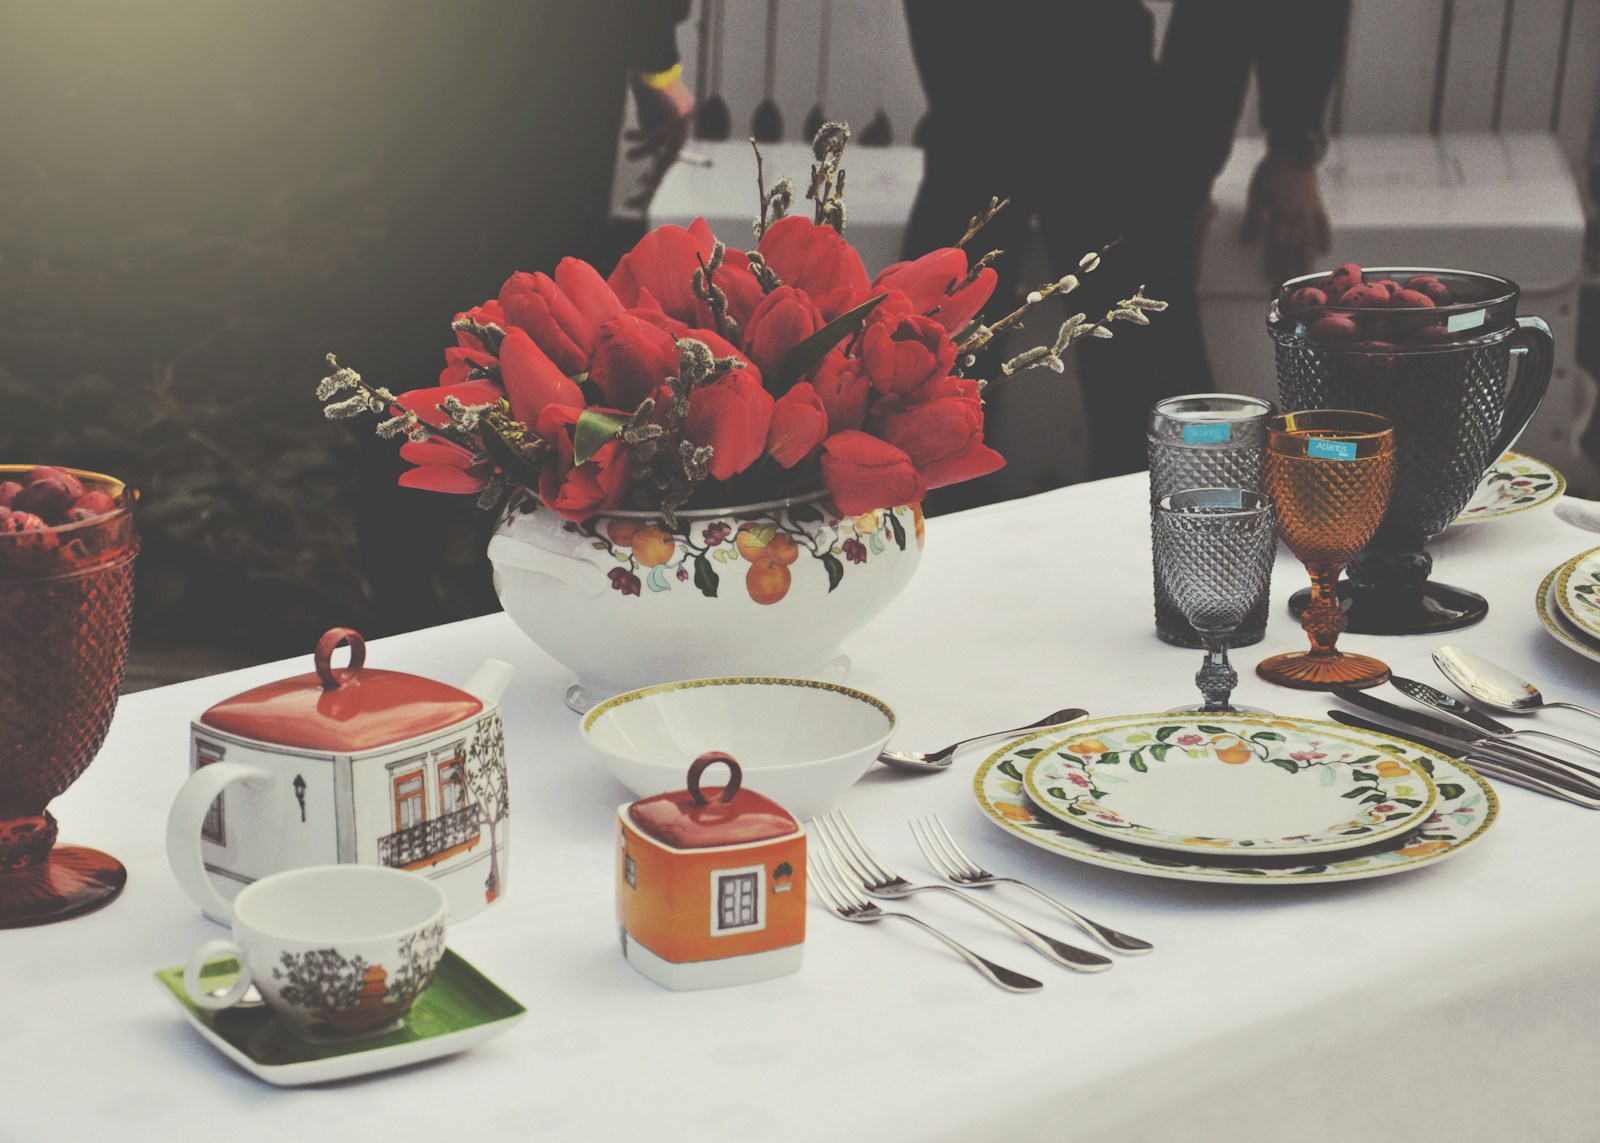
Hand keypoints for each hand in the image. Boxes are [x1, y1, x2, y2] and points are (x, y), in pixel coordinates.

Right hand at [626, 73, 694, 170]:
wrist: (649, 60)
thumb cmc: (645, 79)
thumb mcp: (649, 106)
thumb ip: (651, 123)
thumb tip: (651, 147)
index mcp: (683, 110)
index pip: (678, 139)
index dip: (669, 155)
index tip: (660, 167)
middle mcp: (685, 112)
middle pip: (676, 144)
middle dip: (664, 161)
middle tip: (654, 173)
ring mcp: (681, 113)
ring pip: (662, 141)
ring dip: (644, 151)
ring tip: (628, 156)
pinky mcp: (673, 113)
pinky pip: (655, 133)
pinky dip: (640, 137)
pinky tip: (628, 136)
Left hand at [1241, 152, 1330, 282]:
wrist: (1294, 151)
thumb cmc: (1272, 172)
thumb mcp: (1256, 195)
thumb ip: (1253, 219)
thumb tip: (1247, 240)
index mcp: (1280, 212)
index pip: (1276, 242)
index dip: (1272, 260)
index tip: (1269, 275)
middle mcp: (1297, 214)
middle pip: (1293, 245)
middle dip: (1288, 264)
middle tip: (1286, 282)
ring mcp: (1310, 210)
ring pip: (1308, 238)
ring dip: (1306, 257)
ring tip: (1305, 273)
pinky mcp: (1318, 204)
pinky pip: (1323, 224)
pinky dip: (1324, 238)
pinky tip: (1324, 251)